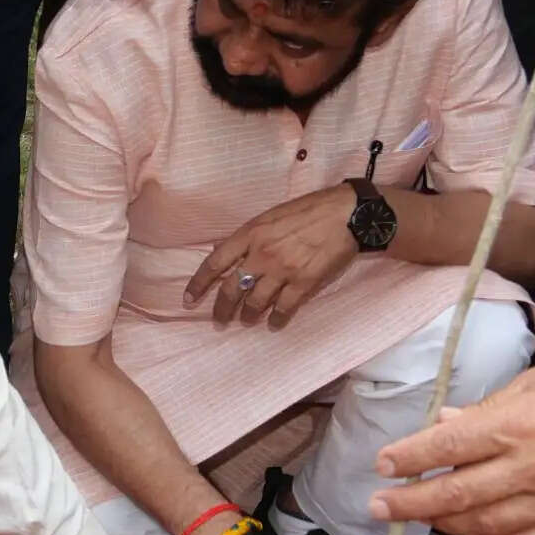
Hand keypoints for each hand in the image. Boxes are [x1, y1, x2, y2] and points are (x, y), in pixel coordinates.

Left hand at [186, 189, 359, 327]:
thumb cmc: (308, 210)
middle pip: (232, 288)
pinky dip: (276, 319)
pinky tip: (273, 324)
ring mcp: (283, 270)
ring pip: (255, 302)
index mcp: (250, 233)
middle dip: (222, 308)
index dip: (198, 284)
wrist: (346, 213)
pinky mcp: (304, 282)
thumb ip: (248, 236)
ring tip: (246, 320)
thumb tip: (223, 250)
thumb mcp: (270, 215)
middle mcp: (261, 254)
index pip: (214, 262)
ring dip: (248, 315)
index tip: (188, 299)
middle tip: (219, 320)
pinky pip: (284, 308)